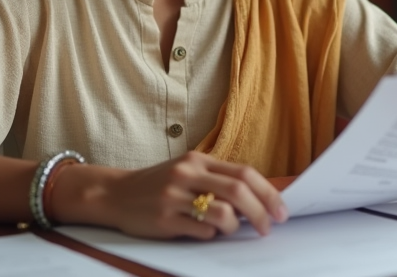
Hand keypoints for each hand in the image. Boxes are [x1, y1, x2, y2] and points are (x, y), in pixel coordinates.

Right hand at [52, 151, 287, 238]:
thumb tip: (257, 200)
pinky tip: (206, 233)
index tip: (281, 210)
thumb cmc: (158, 184)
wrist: (115, 194)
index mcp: (198, 160)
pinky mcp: (164, 219)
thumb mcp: (187, 171)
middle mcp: (187, 174)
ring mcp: (174, 196)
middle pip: (238, 191)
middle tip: (269, 227)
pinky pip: (201, 231)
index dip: (267, 193)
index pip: (244, 173)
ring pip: (222, 213)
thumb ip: (217, 180)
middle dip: (261, 212)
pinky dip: (211, 235)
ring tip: (233, 230)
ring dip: (235, 226)